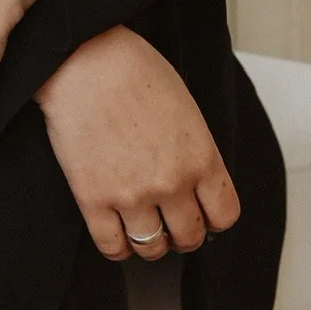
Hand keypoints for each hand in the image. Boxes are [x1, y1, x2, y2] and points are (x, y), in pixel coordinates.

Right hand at [33, 25, 239, 261]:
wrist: (85, 60)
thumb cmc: (133, 70)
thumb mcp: (186, 107)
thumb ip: (195, 150)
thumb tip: (195, 180)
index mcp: (201, 157)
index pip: (224, 215)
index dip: (214, 218)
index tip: (204, 214)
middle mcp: (172, 183)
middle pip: (190, 237)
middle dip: (183, 233)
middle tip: (172, 222)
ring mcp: (133, 195)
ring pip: (153, 249)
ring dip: (151, 242)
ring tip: (143, 226)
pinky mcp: (94, 200)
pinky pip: (112, 247)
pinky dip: (118, 246)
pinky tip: (116, 229)